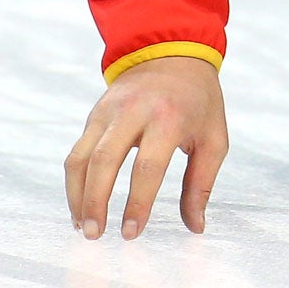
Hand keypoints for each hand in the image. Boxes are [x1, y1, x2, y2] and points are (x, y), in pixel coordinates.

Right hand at [64, 56, 228, 238]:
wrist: (172, 52)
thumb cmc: (199, 101)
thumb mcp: (214, 138)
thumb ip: (202, 184)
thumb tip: (195, 227)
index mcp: (169, 117)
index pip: (148, 167)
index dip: (137, 203)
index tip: (131, 233)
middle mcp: (134, 111)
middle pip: (105, 161)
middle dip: (96, 202)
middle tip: (95, 236)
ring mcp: (109, 111)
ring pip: (82, 158)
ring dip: (78, 196)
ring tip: (83, 228)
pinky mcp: (95, 114)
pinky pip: (77, 152)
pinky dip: (74, 182)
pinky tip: (80, 207)